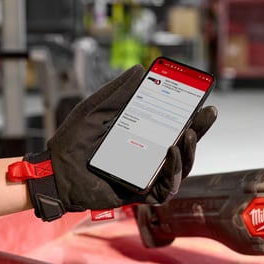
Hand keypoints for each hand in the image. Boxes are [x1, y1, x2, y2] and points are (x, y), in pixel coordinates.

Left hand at [8, 65, 217, 220]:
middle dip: (200, 130)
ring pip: (180, 168)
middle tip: (208, 114)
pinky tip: (171, 154)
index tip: (202, 99)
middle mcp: (147, 156)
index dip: (190, 115)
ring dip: (189, 152)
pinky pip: (165, 189)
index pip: (172, 125)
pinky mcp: (139, 194)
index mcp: (140, 136)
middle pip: (183, 146)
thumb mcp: (97, 110)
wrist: (54, 170)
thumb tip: (139, 70)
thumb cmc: (72, 141)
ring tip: (189, 135)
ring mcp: (145, 176)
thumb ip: (118, 93)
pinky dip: (173, 173)